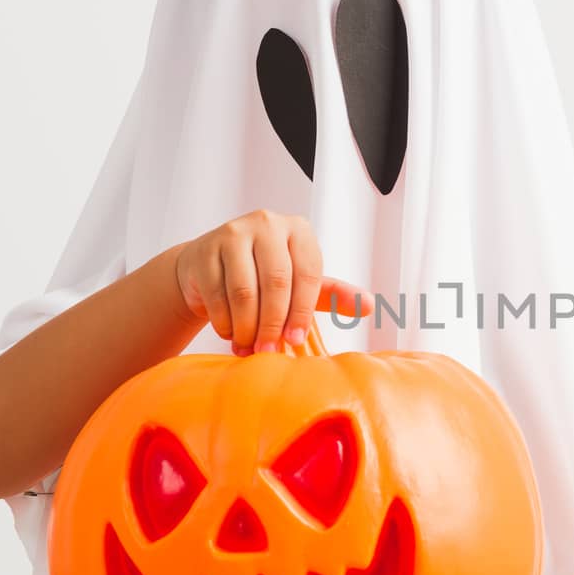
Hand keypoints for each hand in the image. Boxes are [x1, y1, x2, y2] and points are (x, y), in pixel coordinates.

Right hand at [171, 209, 369, 354]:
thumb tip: (369, 305)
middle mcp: (267, 224)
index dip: (302, 312)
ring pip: (244, 292)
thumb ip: (334, 294)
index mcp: (298, 230)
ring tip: (249, 346)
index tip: (295, 340)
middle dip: (273, 324)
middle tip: (269, 351)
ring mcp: (232, 234)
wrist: (207, 267)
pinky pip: (217, 296)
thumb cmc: (263, 276)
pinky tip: (230, 333)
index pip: (308, 274)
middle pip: (276, 282)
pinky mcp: (204, 251)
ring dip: (247, 327)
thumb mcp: (301, 283)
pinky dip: (225, 322)